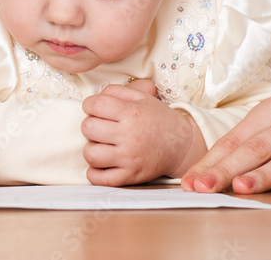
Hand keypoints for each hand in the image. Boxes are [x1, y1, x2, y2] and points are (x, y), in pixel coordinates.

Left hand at [81, 82, 204, 185]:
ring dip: (92, 149)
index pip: (95, 105)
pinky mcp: (130, 176)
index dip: (89, 104)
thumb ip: (116, 91)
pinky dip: (95, 173)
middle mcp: (129, 136)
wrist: (182, 146)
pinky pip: (100, 179)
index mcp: (132, 113)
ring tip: (102, 146)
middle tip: (100, 127)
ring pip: (91, 154)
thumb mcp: (142, 97)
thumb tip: (95, 98)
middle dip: (90, 125)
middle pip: (88, 128)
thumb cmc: (159, 120)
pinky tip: (102, 164)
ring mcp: (129, 158)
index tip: (95, 108)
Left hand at [180, 97, 270, 193]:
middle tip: (206, 187)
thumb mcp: (264, 136)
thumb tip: (195, 179)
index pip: (234, 140)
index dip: (211, 162)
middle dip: (228, 170)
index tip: (192, 183)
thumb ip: (234, 155)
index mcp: (270, 111)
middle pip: (256, 149)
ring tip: (241, 187)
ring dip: (262, 175)